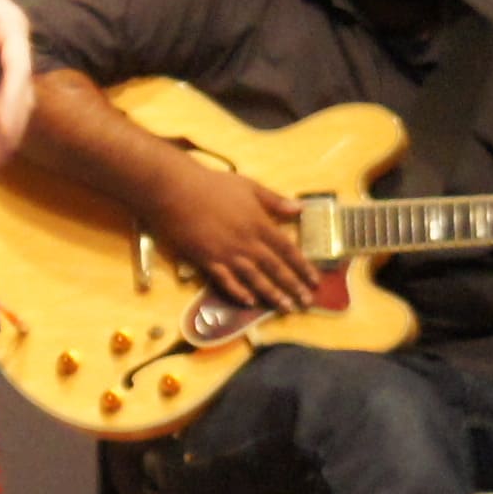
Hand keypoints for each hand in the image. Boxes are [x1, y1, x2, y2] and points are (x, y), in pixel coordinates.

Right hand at [140, 163, 312, 311]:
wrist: (176, 190)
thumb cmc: (212, 185)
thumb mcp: (249, 186)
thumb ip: (275, 200)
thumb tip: (300, 208)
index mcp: (259, 224)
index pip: (288, 250)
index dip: (303, 267)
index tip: (315, 280)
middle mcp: (247, 242)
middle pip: (275, 268)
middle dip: (293, 287)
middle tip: (307, 303)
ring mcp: (227, 254)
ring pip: (255, 279)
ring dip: (272, 295)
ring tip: (285, 308)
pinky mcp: (207, 260)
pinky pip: (226, 281)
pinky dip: (239, 293)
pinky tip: (250, 302)